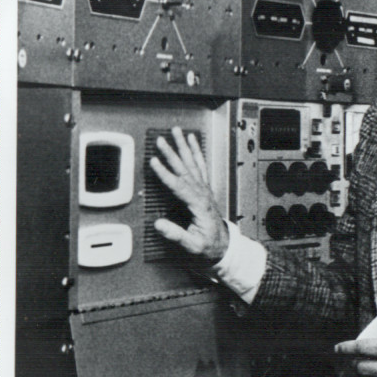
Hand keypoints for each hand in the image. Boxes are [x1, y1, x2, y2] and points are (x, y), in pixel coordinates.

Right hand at [149, 127, 229, 263]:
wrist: (222, 243)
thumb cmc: (207, 244)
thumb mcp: (192, 244)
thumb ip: (176, 234)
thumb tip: (159, 225)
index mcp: (199, 204)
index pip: (179, 186)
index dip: (165, 173)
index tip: (154, 162)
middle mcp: (202, 193)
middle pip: (185, 169)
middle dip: (172, 153)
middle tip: (161, 140)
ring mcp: (204, 188)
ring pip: (193, 163)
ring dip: (183, 146)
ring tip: (176, 132)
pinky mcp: (204, 187)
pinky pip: (200, 165)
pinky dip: (196, 151)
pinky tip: (191, 140)